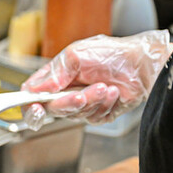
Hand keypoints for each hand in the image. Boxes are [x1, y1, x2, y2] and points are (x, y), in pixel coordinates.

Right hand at [22, 30, 172, 129]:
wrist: (142, 65)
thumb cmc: (112, 54)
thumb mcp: (76, 54)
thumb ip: (54, 72)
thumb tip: (35, 89)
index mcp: (55, 76)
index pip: (32, 95)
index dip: (30, 104)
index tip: (36, 107)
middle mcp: (66, 91)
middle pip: (53, 109)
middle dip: (69, 102)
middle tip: (81, 95)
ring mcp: (82, 104)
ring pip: (75, 115)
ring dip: (92, 101)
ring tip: (106, 86)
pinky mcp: (98, 113)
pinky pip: (94, 119)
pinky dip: (105, 106)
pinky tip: (113, 93)